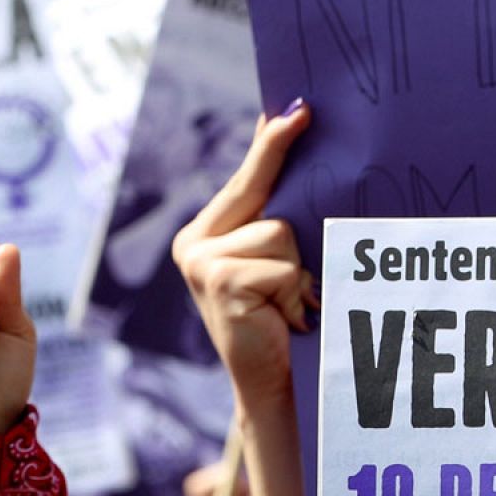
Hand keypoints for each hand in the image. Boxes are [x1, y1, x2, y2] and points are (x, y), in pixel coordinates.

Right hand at [172, 102, 313, 401]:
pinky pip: (279, 261)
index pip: (244, 179)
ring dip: (298, 269)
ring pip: (279, 230)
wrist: (267, 387)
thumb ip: (275, 214)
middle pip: (258, 190)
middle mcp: (193, 243)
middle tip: (302, 114)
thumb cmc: (280, 321)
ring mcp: (200, 261)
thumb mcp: (275, 261)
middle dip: (280, 162)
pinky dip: (293, 289)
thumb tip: (290, 140)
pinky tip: (284, 317)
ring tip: (289, 304)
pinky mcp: (218, 278)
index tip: (295, 108)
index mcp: (204, 235)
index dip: (269, 144)